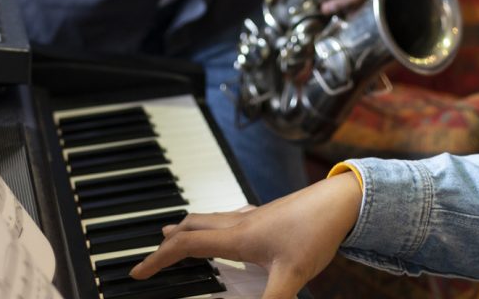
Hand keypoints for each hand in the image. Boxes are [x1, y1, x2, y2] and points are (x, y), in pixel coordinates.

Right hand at [130, 174, 363, 298]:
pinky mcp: (267, 214)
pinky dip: (212, 226)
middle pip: (191, 226)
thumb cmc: (316, 232)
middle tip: (153, 254)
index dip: (158, 260)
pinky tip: (226, 232)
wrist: (341, 201)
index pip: (186, 246)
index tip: (138, 272)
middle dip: (168, 241)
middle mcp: (239, 222)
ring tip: (176, 237)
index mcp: (237, 237)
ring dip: (188, 229)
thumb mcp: (291, 277)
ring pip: (209, 219)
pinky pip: (227, 218)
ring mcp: (253, 216)